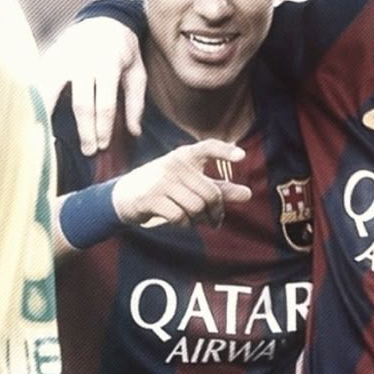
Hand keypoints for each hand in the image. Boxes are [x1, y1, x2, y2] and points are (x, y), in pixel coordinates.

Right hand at [40, 17, 145, 154]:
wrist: (104, 20)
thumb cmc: (125, 53)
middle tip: (89, 151)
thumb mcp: (137, 74)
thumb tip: (135, 134)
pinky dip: (37, 102)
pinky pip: (40, 83)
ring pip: (53, 93)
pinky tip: (37, 119)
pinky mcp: (49, 58)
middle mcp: (83, 62)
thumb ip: (136, 103)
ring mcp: (63, 58)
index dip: (103, 127)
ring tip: (52, 141)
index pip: (105, 104)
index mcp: (108, 65)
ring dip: (53, 119)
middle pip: (82, 104)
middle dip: (86, 131)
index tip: (103, 145)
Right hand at [112, 139, 251, 227]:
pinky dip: (185, 225)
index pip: (207, 148)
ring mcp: (161, 181)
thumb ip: (219, 187)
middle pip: (210, 193)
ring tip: (199, 221)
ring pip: (197, 207)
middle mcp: (174, 164)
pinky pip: (180, 217)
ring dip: (201, 220)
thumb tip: (248, 194)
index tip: (242, 156)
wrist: (124, 195)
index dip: (225, 151)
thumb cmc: (165, 186)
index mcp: (185, 156)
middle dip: (217, 211)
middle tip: (216, 221)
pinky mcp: (150, 199)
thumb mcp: (190, 182)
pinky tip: (182, 222)